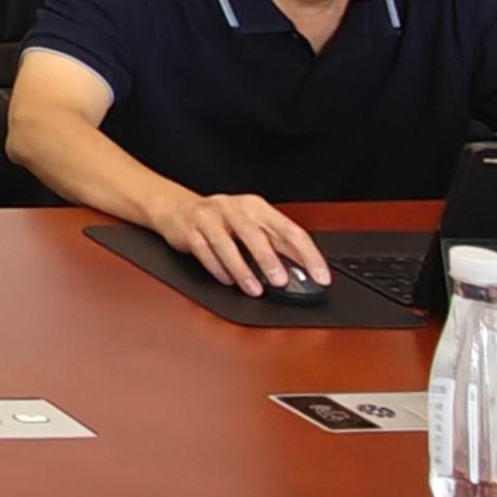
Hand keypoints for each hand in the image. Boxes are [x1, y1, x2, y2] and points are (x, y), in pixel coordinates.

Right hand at [148, 190, 327, 296]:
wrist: (176, 208)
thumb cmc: (221, 220)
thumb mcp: (252, 225)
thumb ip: (275, 244)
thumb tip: (302, 270)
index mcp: (257, 207)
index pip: (289, 230)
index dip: (308, 255)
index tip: (320, 276)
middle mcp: (234, 208)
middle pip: (255, 234)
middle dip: (269, 260)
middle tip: (281, 281)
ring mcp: (209, 217)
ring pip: (226, 244)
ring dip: (241, 269)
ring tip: (253, 289)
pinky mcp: (189, 230)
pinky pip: (204, 250)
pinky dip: (217, 268)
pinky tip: (227, 280)